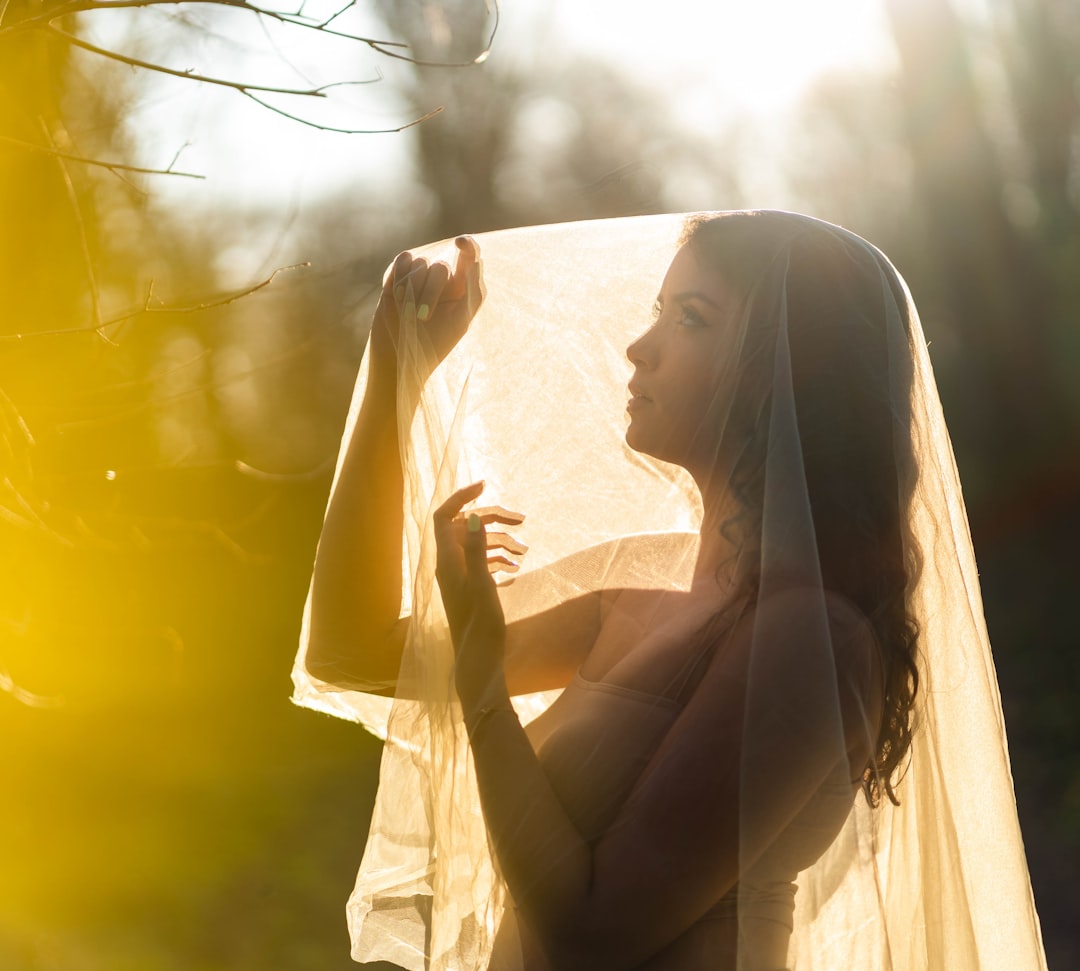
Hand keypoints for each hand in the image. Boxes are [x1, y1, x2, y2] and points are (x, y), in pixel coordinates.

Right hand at [369, 235, 483, 381]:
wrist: (399, 357)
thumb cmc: (434, 344)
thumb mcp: (459, 322)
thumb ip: (473, 292)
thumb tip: (475, 261)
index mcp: (464, 287)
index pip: (470, 255)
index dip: (468, 245)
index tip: (460, 242)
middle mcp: (444, 278)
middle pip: (440, 267)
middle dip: (430, 293)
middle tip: (422, 318)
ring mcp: (421, 275)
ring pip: (420, 263)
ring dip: (412, 290)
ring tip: (407, 313)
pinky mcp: (399, 274)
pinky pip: (403, 260)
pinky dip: (399, 277)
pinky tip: (397, 297)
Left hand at [433, 482, 525, 706]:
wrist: (479, 659)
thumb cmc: (479, 624)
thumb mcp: (481, 584)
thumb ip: (476, 549)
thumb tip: (473, 516)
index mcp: (447, 561)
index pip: (444, 516)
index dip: (461, 497)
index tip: (485, 486)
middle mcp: (449, 565)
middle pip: (466, 527)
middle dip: (492, 519)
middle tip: (522, 520)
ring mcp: (459, 577)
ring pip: (477, 545)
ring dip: (500, 541)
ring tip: (524, 551)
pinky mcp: (470, 588)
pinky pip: (482, 562)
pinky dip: (499, 559)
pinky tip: (516, 567)